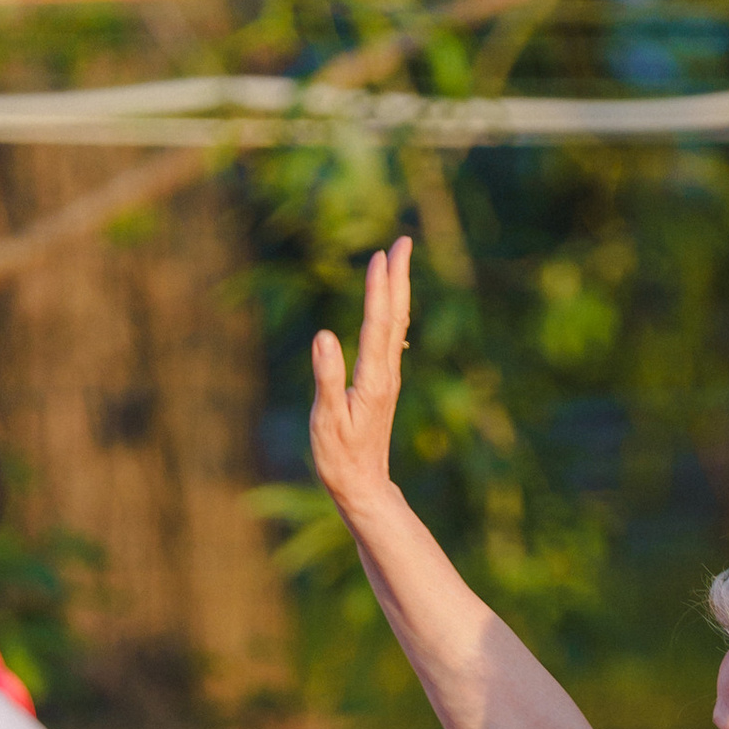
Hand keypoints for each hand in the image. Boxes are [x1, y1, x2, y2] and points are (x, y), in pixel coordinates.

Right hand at [309, 237, 410, 528]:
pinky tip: (390, 305)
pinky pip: (389, 339)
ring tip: (398, 261)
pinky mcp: (382, 385)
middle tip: (403, 241)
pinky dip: (391, 313)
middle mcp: (385, 374)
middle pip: (394, 317)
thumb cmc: (340, 458)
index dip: (380, 288)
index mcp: (372, 379)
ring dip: (397, 291)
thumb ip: (326, 378)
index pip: (377, 323)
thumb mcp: (326, 420)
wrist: (363, 487)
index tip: (383, 255)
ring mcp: (387, 379)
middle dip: (398, 277)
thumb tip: (324, 335)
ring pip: (394, 326)